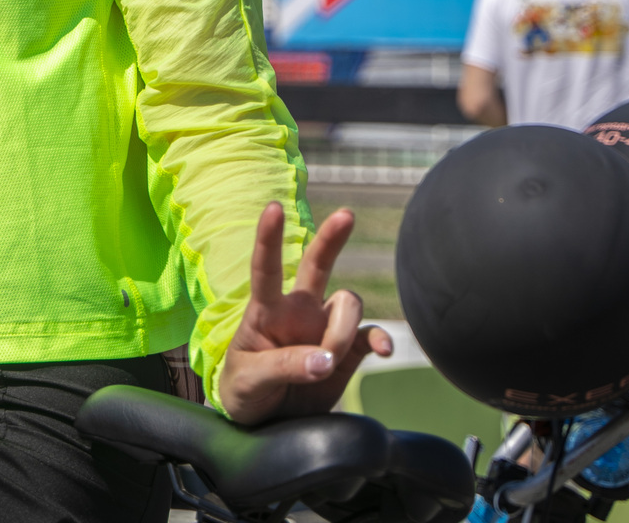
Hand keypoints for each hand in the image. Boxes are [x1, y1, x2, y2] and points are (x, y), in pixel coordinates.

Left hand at [214, 201, 392, 424]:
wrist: (265, 422)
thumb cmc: (244, 390)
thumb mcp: (248, 380)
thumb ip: (282, 367)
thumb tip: (324, 360)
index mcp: (266, 311)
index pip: (266, 269)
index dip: (268, 238)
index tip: (272, 207)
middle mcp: (298, 311)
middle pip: (317, 265)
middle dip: (332, 238)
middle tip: (346, 215)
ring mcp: (324, 329)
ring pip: (348, 304)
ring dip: (342, 331)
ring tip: (326, 365)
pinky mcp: (347, 353)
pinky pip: (370, 337)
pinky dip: (381, 340)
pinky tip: (384, 352)